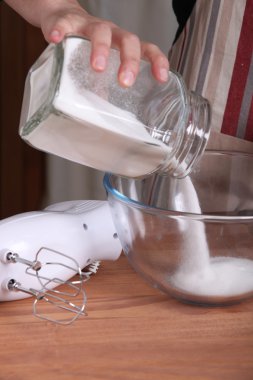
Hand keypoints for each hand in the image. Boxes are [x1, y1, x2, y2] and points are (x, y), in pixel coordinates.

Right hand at [40, 2, 168, 86]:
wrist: (62, 19)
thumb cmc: (85, 49)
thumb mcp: (99, 70)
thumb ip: (104, 88)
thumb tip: (107, 118)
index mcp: (122, 46)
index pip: (147, 49)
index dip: (157, 62)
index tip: (162, 78)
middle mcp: (112, 34)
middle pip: (128, 40)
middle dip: (130, 61)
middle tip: (125, 83)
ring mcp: (90, 26)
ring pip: (101, 32)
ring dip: (102, 49)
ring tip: (97, 67)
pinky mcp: (67, 22)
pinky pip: (65, 24)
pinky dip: (61, 31)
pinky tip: (57, 41)